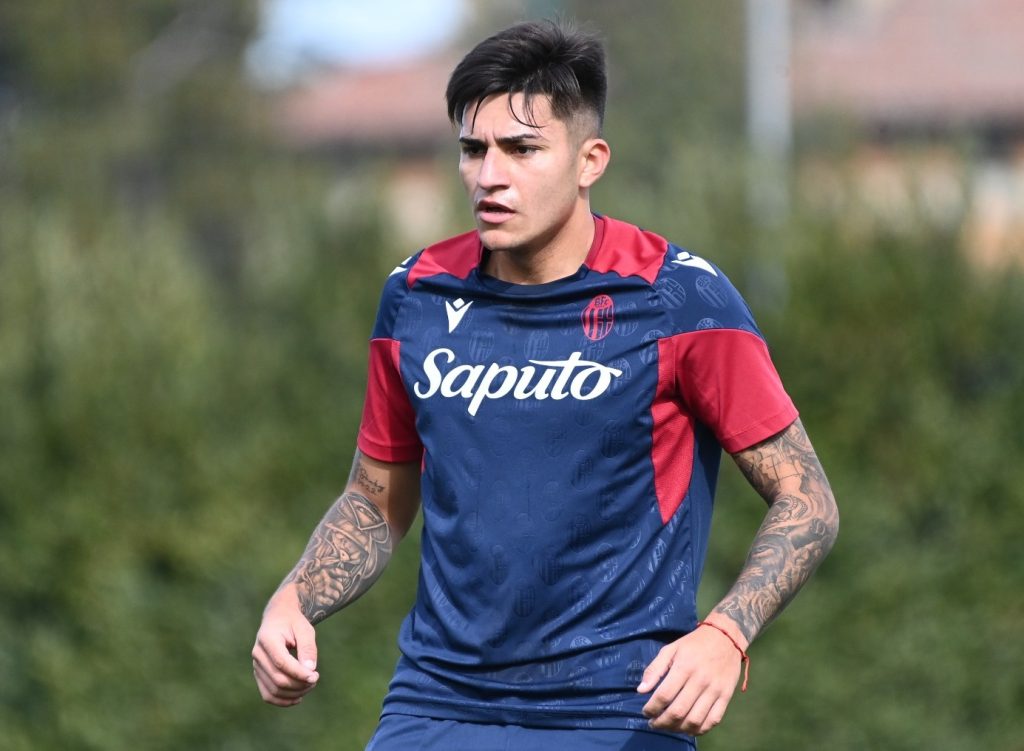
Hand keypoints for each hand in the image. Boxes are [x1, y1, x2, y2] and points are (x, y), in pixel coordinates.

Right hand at [252, 586, 319, 706]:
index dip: (299, 673)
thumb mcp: (305, 629)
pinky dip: (282, 701)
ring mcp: (256, 665)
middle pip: (277, 678)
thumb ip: (308, 648)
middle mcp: (258, 653)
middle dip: (299, 684)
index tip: (315, 676)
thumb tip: (310, 670)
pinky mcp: (259, 674)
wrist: (278, 617)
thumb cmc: (294, 622)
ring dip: (293, 694)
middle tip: (315, 679)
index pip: (281, 663)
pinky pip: (267, 694)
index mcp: (267, 638)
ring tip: (309, 686)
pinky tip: (298, 698)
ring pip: (272, 690)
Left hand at [637, 620, 745, 734]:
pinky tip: (688, 728)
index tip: (646, 712)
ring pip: (695, 720)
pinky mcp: (726, 696)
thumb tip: (641, 690)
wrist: (726, 638)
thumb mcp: (671, 649)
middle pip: (678, 711)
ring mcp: (715, 690)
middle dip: (662, 722)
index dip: (652, 708)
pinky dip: (699, 730)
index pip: (664, 695)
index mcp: (684, 667)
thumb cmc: (694, 643)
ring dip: (678, 729)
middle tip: (654, 724)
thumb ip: (654, 669)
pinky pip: (713, 720)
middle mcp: (700, 680)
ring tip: (669, 727)